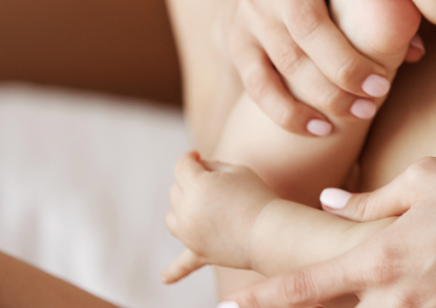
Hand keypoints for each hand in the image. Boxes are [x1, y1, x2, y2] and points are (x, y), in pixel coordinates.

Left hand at [162, 152, 278, 283]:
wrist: (272, 232)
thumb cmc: (258, 197)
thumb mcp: (237, 170)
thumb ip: (212, 167)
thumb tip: (197, 171)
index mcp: (197, 186)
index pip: (182, 166)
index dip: (189, 158)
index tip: (197, 156)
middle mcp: (187, 210)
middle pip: (175, 190)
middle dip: (190, 183)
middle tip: (216, 184)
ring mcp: (190, 234)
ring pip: (172, 217)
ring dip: (182, 209)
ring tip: (204, 208)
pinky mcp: (199, 253)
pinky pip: (182, 264)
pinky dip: (173, 272)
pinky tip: (164, 279)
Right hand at [219, 0, 421, 135]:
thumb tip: (414, 50)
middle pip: (309, 19)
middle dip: (348, 62)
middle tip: (382, 90)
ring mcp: (250, 4)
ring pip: (288, 57)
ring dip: (328, 92)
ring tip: (363, 111)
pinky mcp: (233, 39)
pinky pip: (260, 84)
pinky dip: (291, 112)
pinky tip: (323, 129)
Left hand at [224, 159, 435, 307]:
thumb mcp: (428, 180)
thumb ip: (372, 201)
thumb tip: (332, 206)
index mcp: (383, 258)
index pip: (306, 286)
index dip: (265, 298)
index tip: (231, 303)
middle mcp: (400, 299)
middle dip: (325, 301)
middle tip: (318, 283)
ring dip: (375, 300)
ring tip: (417, 262)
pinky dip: (418, 302)